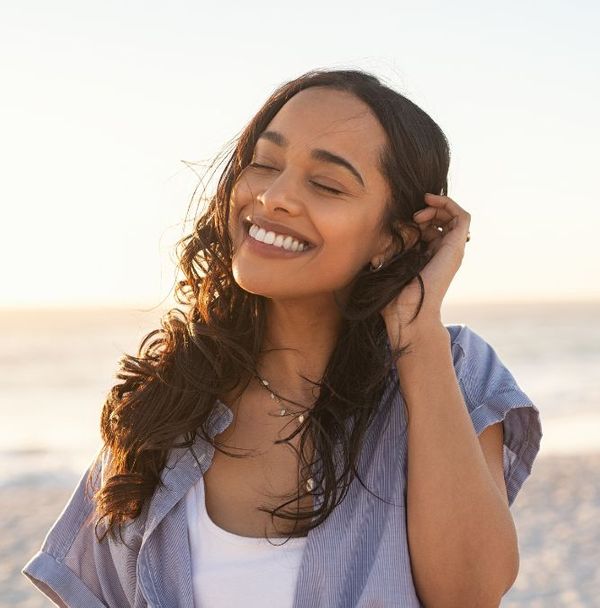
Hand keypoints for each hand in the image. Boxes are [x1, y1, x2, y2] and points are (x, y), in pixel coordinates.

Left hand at [380, 193, 470, 336]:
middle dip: (428, 211)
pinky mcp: (455, 248)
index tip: (403, 220)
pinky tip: (431, 203)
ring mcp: (451, 250)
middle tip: (413, 216)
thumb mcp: (387, 265)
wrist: (408, 314)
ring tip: (419, 214)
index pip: (431, 228)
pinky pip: (463, 217)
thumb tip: (381, 240)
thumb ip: (387, 251)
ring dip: (438, 207)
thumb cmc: (394, 297)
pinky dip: (449, 204)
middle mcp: (443, 252)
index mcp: (428, 256)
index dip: (418, 218)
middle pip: (443, 220)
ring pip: (454, 216)